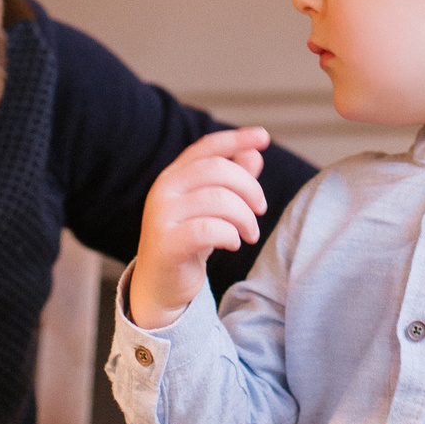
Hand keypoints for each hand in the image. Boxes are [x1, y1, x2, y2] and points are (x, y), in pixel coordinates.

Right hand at [129, 127, 270, 328]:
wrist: (160, 286)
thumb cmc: (189, 243)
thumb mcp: (212, 209)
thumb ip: (231, 182)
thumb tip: (254, 154)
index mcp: (174, 176)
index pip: (207, 147)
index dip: (236, 138)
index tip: (264, 137)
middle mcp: (163, 190)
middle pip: (217, 170)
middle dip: (249, 188)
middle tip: (260, 210)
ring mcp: (161, 216)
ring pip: (218, 199)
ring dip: (244, 217)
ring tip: (250, 234)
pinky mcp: (166, 243)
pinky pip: (208, 230)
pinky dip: (230, 235)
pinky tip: (233, 243)